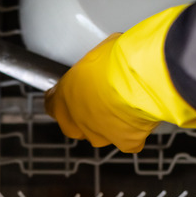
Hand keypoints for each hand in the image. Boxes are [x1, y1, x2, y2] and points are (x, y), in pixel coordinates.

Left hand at [44, 6, 195, 152]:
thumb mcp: (96, 53)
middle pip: (75, 124)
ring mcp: (101, 135)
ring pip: (101, 132)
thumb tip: (102, 62)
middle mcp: (78, 122)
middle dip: (86, 112)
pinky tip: (140, 117)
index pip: (53, 104)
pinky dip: (133, 131)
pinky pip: (127, 139)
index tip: (71, 92)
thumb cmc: (116, 62)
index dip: (63, 98)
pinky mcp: (125, 142)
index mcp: (63, 98)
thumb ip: (92, 66)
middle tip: (101, 97)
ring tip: (125, 103)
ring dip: (109, 121)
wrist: (142, 77)